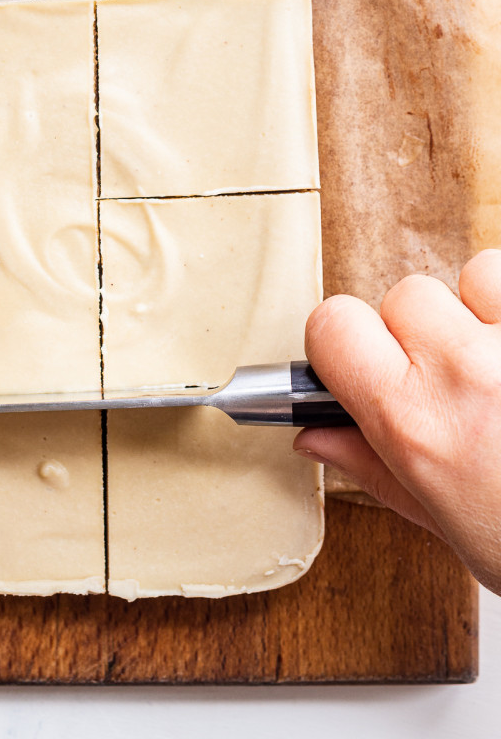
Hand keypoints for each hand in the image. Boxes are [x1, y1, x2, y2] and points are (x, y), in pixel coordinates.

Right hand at [294, 249, 500, 594]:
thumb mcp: (450, 524)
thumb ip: (375, 468)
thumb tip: (316, 437)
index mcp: (417, 422)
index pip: (333, 326)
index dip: (343, 344)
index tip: (360, 363)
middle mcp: (466, 371)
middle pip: (405, 295)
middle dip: (421, 333)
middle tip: (453, 383)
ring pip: (472, 276)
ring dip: (481, 311)